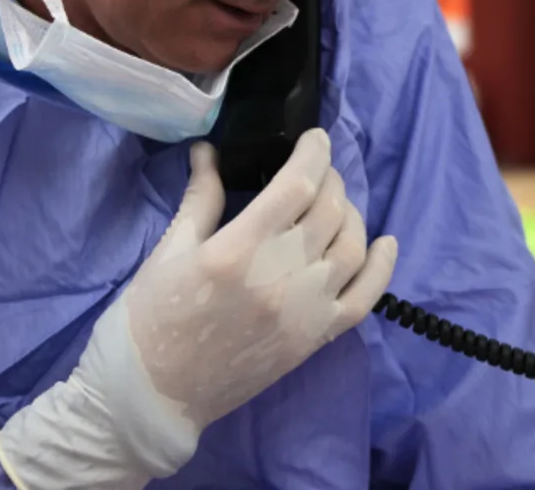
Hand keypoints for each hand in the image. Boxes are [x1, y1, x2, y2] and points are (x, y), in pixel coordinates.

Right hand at [0, 130, 397, 488]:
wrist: (153, 396)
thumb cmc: (150, 319)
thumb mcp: (168, 251)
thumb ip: (199, 197)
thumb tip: (210, 150)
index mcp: (238, 248)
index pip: (298, 184)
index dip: (314, 152)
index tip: (315, 137)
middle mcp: (279, 275)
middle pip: (330, 210)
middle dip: (330, 178)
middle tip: (318, 170)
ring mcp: (304, 309)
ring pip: (353, 245)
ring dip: (352, 214)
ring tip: (336, 202)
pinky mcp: (315, 337)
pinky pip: (365, 297)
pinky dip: (382, 266)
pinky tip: (384, 242)